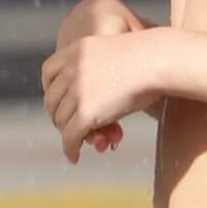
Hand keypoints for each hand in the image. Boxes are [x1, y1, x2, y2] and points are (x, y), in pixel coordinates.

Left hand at [40, 31, 157, 162]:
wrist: (157, 61)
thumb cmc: (150, 57)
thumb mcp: (114, 53)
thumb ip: (99, 68)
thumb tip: (100, 89)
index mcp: (76, 50)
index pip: (48, 72)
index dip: (50, 90)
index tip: (59, 102)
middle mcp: (71, 69)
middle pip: (52, 100)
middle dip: (58, 116)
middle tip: (67, 127)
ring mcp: (76, 91)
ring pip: (61, 121)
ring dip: (67, 135)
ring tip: (75, 143)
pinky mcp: (85, 112)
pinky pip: (70, 137)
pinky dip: (70, 149)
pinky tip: (74, 157)